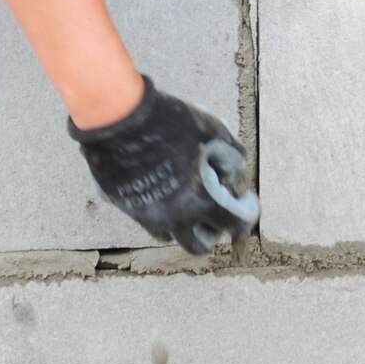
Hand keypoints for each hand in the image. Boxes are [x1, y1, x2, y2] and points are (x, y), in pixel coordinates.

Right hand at [67, 76, 259, 254]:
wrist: (119, 116)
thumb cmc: (170, 121)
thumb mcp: (214, 131)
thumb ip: (231, 156)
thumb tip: (234, 173)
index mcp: (198, 200)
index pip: (234, 226)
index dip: (246, 214)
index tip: (245, 200)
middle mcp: (170, 216)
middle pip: (197, 246)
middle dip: (211, 231)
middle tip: (215, 207)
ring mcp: (143, 214)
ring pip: (167, 234)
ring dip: (182, 222)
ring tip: (186, 192)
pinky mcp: (122, 205)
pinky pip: (145, 216)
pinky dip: (158, 208)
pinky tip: (161, 181)